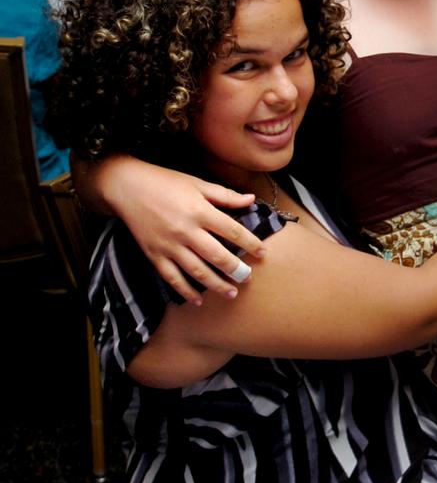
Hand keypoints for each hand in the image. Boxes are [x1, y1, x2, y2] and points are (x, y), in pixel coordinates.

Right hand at [88, 158, 264, 302]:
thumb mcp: (197, 183)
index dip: (251, 243)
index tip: (263, 253)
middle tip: (248, 278)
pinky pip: (173, 278)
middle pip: (217, 256)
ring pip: (197, 271)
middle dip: (236, 270)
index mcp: (199, 210)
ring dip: (216, 285)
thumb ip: (225, 195)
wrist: (127, 187)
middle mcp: (186, 230)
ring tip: (231, 293)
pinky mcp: (155, 255)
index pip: (232, 231)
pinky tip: (198, 300)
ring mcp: (169, 245)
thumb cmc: (165, 182)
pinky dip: (186, 291)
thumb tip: (251, 200)